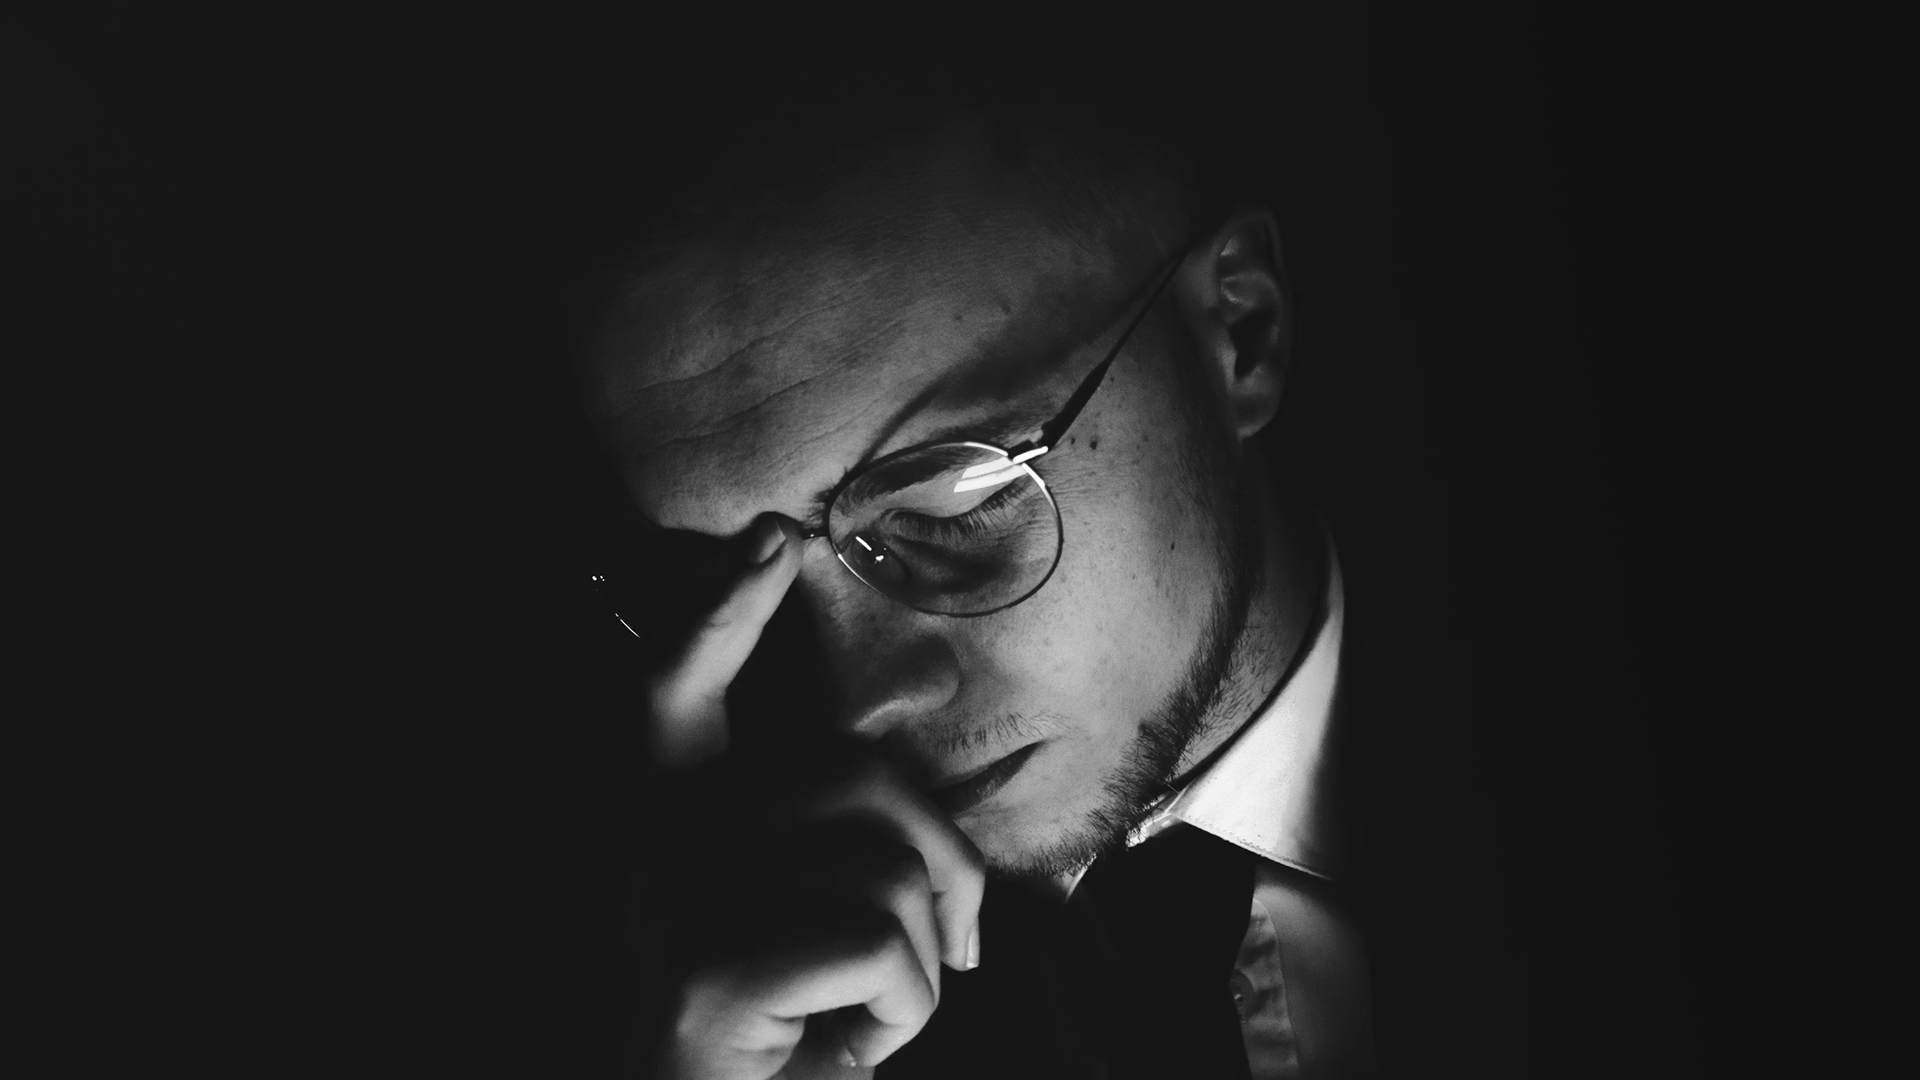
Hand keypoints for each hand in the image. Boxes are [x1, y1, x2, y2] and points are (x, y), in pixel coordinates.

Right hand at [637, 515, 985, 1079]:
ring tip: (868, 1015)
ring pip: (884, 866)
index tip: (770, 539)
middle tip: (958, 950)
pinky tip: (852, 1047)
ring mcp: (677, 910)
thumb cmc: (784, 1046)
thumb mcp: (818, 939)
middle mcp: (657, 853)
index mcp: (676, 830)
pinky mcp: (710, 976)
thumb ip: (846, 861)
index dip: (718, 615)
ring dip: (924, 962)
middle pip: (849, 776)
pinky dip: (907, 1009)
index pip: (672, 689)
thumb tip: (935, 851)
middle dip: (945, 859)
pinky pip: (882, 944)